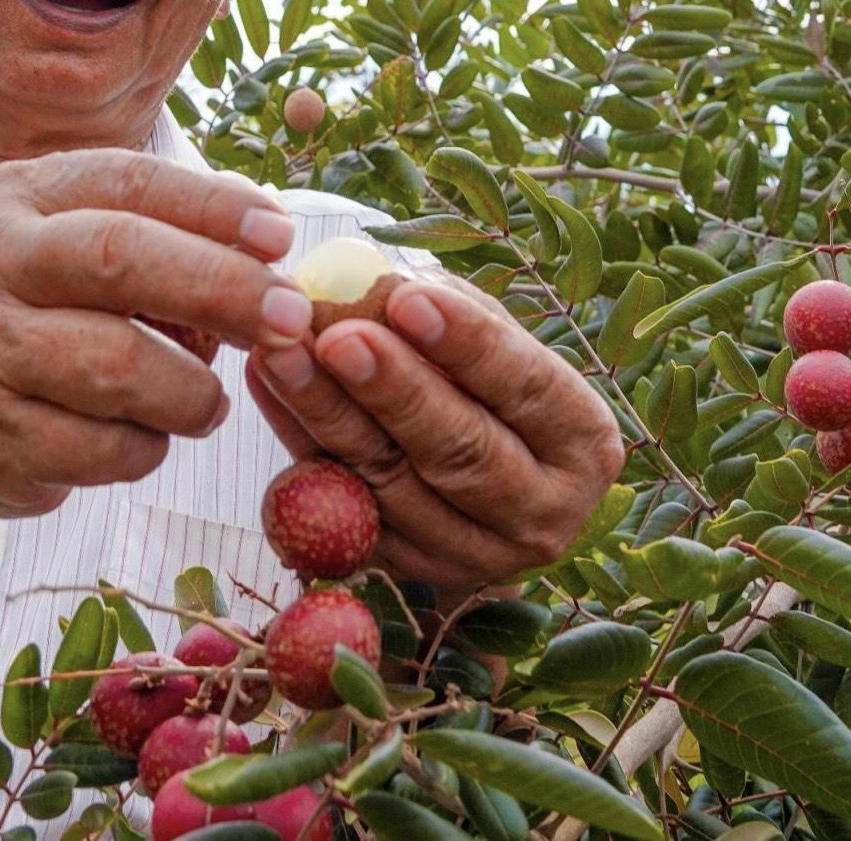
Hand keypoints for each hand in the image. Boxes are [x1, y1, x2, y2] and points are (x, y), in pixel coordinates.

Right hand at [0, 151, 312, 518]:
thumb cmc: (65, 320)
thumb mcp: (109, 258)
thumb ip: (184, 239)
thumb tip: (274, 243)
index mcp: (26, 196)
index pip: (131, 182)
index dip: (213, 206)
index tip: (282, 237)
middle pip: (119, 257)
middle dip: (220, 286)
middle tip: (291, 318)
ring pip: (116, 364)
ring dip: (190, 391)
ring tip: (207, 402)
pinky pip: (102, 447)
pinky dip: (149, 448)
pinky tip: (146, 438)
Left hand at [246, 270, 624, 590]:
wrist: (476, 476)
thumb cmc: (484, 382)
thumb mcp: (489, 339)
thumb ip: (443, 310)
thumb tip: (374, 278)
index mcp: (582, 443)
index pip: (527, 387)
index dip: (467, 344)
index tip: (407, 299)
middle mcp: (542, 513)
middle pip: (461, 452)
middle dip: (394, 390)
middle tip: (336, 336)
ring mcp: (473, 556)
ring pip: (391, 484)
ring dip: (328, 414)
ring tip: (281, 352)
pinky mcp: (406, 572)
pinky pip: (342, 509)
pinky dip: (298, 443)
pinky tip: (267, 385)